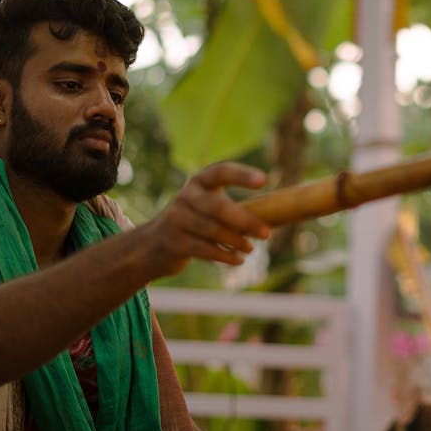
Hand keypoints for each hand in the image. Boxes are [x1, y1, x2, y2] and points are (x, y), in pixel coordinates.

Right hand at [139, 163, 270, 278]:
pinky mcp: (174, 241)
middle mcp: (186, 196)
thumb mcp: (207, 205)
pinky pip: (204, 249)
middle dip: (245, 221)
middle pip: (218, 206)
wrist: (155, 243)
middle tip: (267, 234)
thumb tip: (275, 216)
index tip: (264, 180)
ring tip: (251, 249)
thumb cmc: (195, 221)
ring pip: (212, 230)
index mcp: (199, 181)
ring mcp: (177, 218)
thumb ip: (232, 207)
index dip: (241, 175)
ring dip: (237, 241)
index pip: (221, 171)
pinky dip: (225, 255)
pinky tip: (238, 260)